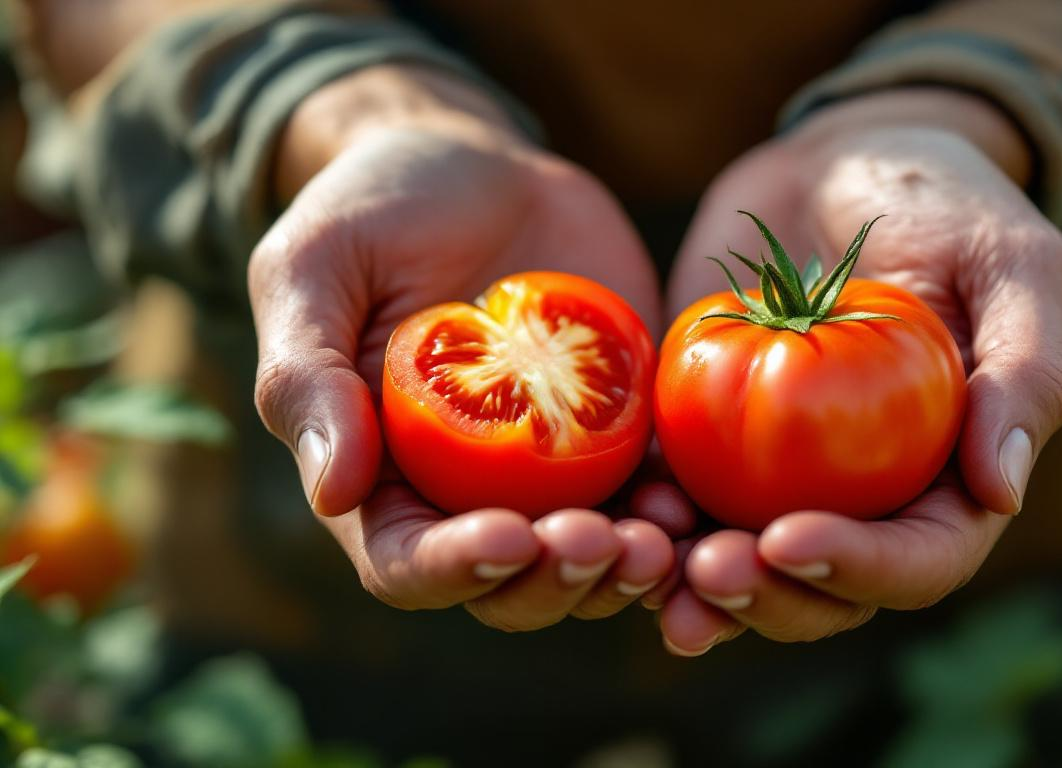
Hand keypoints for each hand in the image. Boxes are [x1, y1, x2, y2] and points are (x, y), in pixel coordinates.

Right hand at [249, 66, 671, 630]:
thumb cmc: (373, 212)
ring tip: (662, 536)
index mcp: (383, 478)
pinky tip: (692, 497)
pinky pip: (653, 490)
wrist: (476, 164)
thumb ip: (306, 375)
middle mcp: (469, 493)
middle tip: (603, 542)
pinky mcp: (620, 429)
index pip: (408, 562)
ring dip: (626, 567)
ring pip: (591, 558)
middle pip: (512, 583)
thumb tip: (332, 492)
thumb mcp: (312, 270)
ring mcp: (554, 468)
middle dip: (557, 579)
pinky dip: (676, 510)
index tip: (506, 536)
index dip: (454, 569)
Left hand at [656, 89, 1061, 653]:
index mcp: (951, 482)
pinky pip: (679, 492)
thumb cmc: (952, 207)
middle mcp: (867, 499)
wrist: (847, 166)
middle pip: (822, 588)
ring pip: (742, 561)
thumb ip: (1027, 373)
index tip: (791, 540)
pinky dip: (648, 511)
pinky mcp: (713, 438)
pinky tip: (618, 504)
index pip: (919, 559)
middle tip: (708, 569)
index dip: (861, 568)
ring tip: (647, 558)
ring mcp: (784, 477)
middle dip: (765, 596)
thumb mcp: (1015, 267)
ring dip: (694, 580)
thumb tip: (1003, 492)